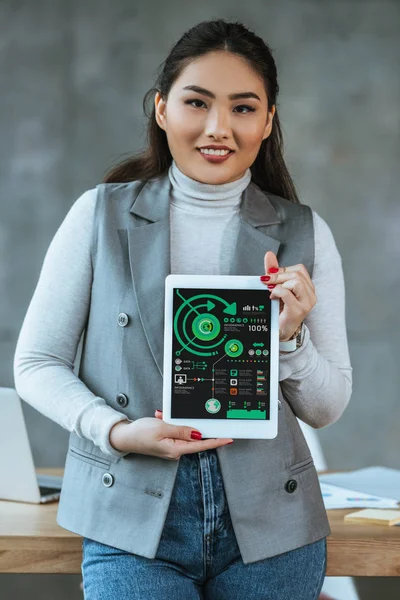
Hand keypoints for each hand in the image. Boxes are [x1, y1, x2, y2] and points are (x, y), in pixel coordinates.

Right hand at [109, 414, 232, 459]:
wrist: (123, 437)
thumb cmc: (140, 434)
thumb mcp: (162, 428)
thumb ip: (181, 430)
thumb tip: (198, 434)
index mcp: (176, 449)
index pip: (201, 445)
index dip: (216, 441)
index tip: (228, 438)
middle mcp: (175, 450)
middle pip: (194, 438)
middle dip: (192, 424)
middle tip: (192, 415)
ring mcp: (171, 447)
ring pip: (183, 432)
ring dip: (177, 422)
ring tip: (162, 417)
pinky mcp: (166, 441)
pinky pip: (175, 431)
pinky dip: (170, 423)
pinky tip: (161, 418)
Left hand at [260, 251, 316, 340]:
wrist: (281, 331)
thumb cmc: (281, 310)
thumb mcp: (277, 288)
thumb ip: (274, 272)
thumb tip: (269, 255)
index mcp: (307, 288)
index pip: (299, 269)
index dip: (284, 270)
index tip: (271, 276)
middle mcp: (310, 295)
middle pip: (297, 274)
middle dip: (279, 276)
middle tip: (266, 281)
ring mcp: (306, 303)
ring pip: (296, 282)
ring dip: (279, 284)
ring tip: (271, 291)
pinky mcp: (298, 310)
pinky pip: (287, 293)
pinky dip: (277, 292)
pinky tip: (272, 297)